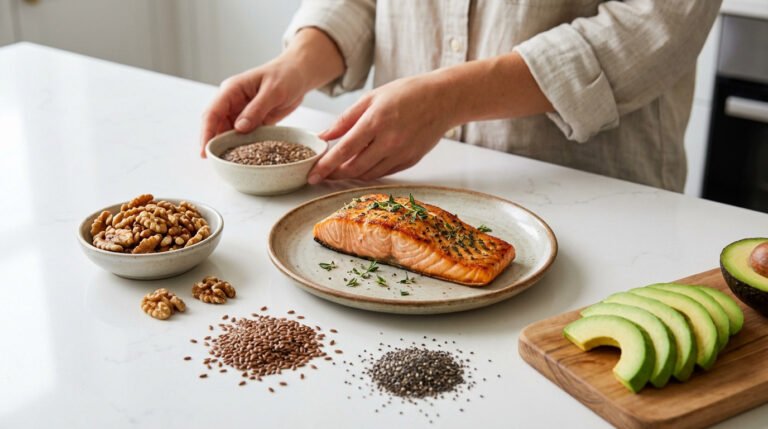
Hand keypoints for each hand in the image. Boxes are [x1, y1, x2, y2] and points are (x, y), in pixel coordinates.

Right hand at [199, 57, 306, 156]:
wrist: (299, 74)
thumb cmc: (286, 76)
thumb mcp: (274, 91)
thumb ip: (257, 109)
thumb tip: (239, 128)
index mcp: (232, 90)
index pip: (213, 112)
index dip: (206, 132)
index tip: (204, 150)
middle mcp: (233, 101)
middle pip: (216, 125)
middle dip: (213, 142)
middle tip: (214, 162)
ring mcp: (242, 112)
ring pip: (228, 132)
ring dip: (228, 146)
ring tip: (227, 163)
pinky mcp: (253, 120)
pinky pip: (244, 135)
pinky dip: (242, 146)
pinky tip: (243, 158)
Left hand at [309, 75, 454, 182]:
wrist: (444, 100)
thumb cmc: (408, 93)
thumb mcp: (372, 98)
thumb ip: (346, 119)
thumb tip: (324, 136)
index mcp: (376, 121)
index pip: (344, 150)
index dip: (326, 166)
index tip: (312, 175)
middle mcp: (389, 141)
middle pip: (355, 168)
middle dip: (335, 175)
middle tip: (321, 175)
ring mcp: (401, 153)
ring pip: (369, 174)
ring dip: (351, 175)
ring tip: (338, 172)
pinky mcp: (410, 161)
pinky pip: (384, 172)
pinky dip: (369, 172)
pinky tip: (360, 167)